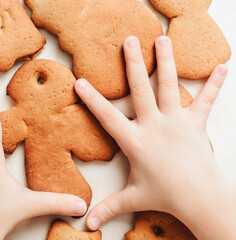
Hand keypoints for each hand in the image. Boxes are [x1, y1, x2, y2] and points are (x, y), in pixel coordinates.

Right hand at [75, 36, 235, 238]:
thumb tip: (85, 223)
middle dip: (133, 64)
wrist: (198, 197)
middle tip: (128, 41)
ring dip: (166, 61)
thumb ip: (108, 207)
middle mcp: (154, 126)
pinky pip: (205, 100)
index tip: (81, 82)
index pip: (108, 117)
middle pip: (141, 89)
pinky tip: (222, 67)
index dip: (93, 100)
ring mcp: (176, 122)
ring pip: (169, 86)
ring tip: (162, 39)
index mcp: (135, 141)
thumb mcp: (131, 198)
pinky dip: (214, 84)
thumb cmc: (164, 195)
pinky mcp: (195, 123)